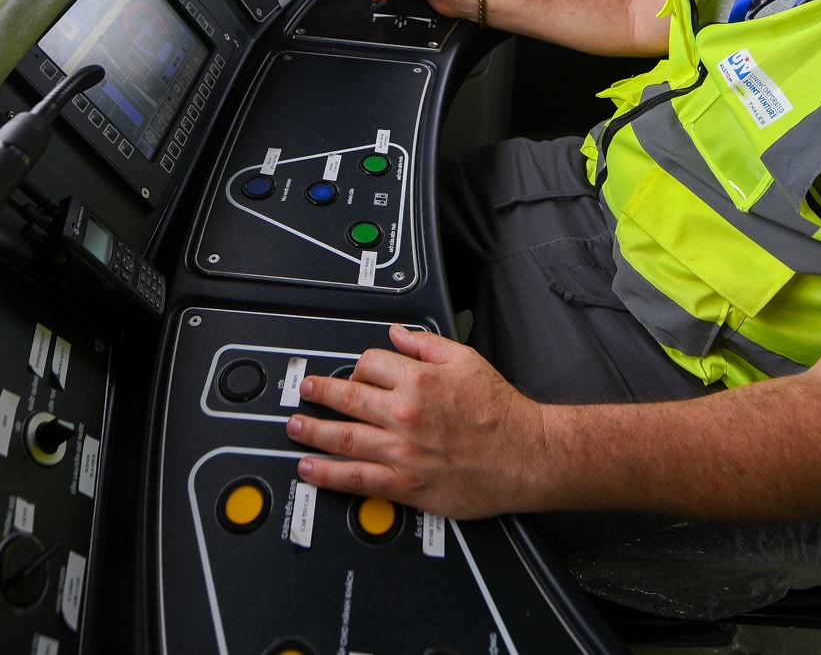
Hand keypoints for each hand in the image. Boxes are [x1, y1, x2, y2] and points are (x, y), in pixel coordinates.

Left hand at [284, 325, 549, 518]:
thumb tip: (397, 335)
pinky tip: (310, 470)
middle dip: (320, 394)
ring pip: (344, 438)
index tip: (356, 373)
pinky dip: (328, 474)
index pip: (371, 364)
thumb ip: (426, 344)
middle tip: (304, 392)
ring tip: (294, 427)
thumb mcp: (467, 360)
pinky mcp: (406, 485)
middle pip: (348, 398)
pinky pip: (357, 479)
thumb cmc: (501, 412)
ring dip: (313, 432)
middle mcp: (405, 415)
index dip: (361, 366)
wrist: (526, 455)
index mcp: (419, 380)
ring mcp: (402, 452)